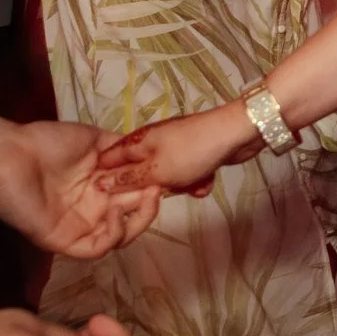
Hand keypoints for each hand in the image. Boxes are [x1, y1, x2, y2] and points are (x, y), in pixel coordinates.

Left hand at [0, 121, 161, 258]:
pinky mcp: (64, 240)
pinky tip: (115, 213)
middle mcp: (94, 207)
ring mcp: (79, 225)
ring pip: (120, 237)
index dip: (153, 185)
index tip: (167, 171)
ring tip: (143, 198)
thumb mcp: (93, 139)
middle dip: (151, 203)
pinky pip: (97, 249)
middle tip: (158, 187)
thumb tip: (148, 152)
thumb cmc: (46, 142)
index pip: (135, 192)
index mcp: (100, 185)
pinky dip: (114, 235)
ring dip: (138, 221)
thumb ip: (120, 149)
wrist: (9, 153)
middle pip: (134, 216)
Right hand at [94, 103, 259, 198]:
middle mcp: (152, 142)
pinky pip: (186, 174)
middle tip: (162, 192)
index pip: (108, 161)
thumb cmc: (193, 151)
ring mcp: (174, 148)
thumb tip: (98, 183)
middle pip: (138, 174)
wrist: (238, 134)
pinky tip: (206, 182)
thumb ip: (128, 179)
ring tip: (192, 185)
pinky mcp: (194, 154)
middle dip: (151, 189)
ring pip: (165, 178)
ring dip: (180, 186)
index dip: (105, 181)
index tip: (107, 201)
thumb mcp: (156, 170)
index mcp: (137, 142)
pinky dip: (196, 180)